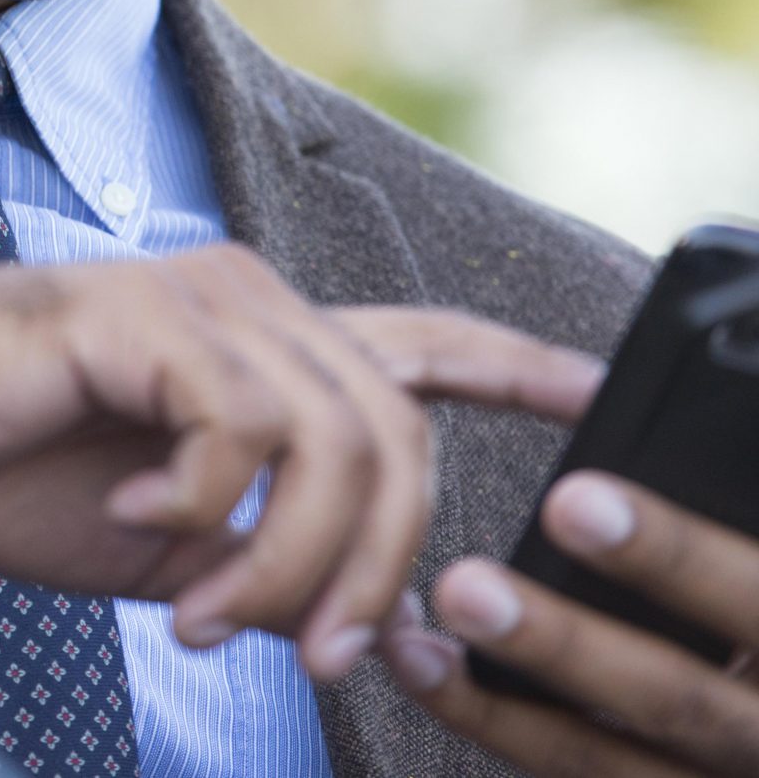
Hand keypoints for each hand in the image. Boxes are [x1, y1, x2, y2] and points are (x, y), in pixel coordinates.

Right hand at [0, 248, 603, 679]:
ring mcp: (196, 297)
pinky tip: (134, 521)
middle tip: (312, 654)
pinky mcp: (142, 315)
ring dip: (285, 562)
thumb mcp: (156, 542)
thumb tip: (354, 630)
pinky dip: (203, 508)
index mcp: (254, 344)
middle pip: (398, 434)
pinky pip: (243, 429)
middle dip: (375, 569)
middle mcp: (244, 299)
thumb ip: (258, 563)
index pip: (418, 344)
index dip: (518, 366)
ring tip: (201, 613)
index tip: (592, 397)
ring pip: (335, 439)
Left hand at [379, 473, 758, 773]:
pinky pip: (578, 771)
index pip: (753, 598)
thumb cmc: (756, 592)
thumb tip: (675, 409)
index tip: (576, 501)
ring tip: (427, 625)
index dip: (673, 554)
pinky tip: (425, 665)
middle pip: (681, 700)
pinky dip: (494, 722)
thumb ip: (739, 489)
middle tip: (470, 586)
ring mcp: (716, 775)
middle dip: (570, 644)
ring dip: (507, 695)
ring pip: (612, 757)